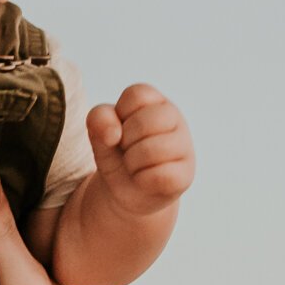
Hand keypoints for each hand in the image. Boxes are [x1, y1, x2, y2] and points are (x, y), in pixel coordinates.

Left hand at [85, 84, 193, 218]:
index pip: (137, 95)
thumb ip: (98, 119)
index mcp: (155, 101)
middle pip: (144, 122)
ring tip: (135, 165)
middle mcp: (174, 118)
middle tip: (128, 149)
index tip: (120, 129)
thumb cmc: (116, 153)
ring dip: (132, 163)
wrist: (124, 189)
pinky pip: (161, 176)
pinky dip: (143, 180)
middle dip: (125, 141)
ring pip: (152, 151)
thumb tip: (113, 134)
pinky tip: (145, 179)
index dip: (120, 115)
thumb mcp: (99, 132)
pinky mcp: (186, 174)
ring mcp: (184, 146)